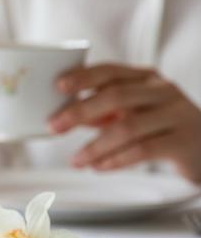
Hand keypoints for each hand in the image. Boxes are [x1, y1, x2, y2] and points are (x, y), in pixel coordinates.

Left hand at [49, 64, 200, 181]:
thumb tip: (65, 115)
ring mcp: (176, 115)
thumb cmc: (164, 126)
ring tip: (76, 159)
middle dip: (80, 111)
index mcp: (147, 78)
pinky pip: (143, 150)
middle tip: (55, 126)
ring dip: (95, 145)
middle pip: (116, 96)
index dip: (83, 77)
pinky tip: (98, 167)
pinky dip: (115, 160)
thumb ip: (103, 112)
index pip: (111, 71)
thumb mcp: (134, 112)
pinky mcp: (183, 142)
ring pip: (128, 126)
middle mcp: (163, 92)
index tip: (59, 86)